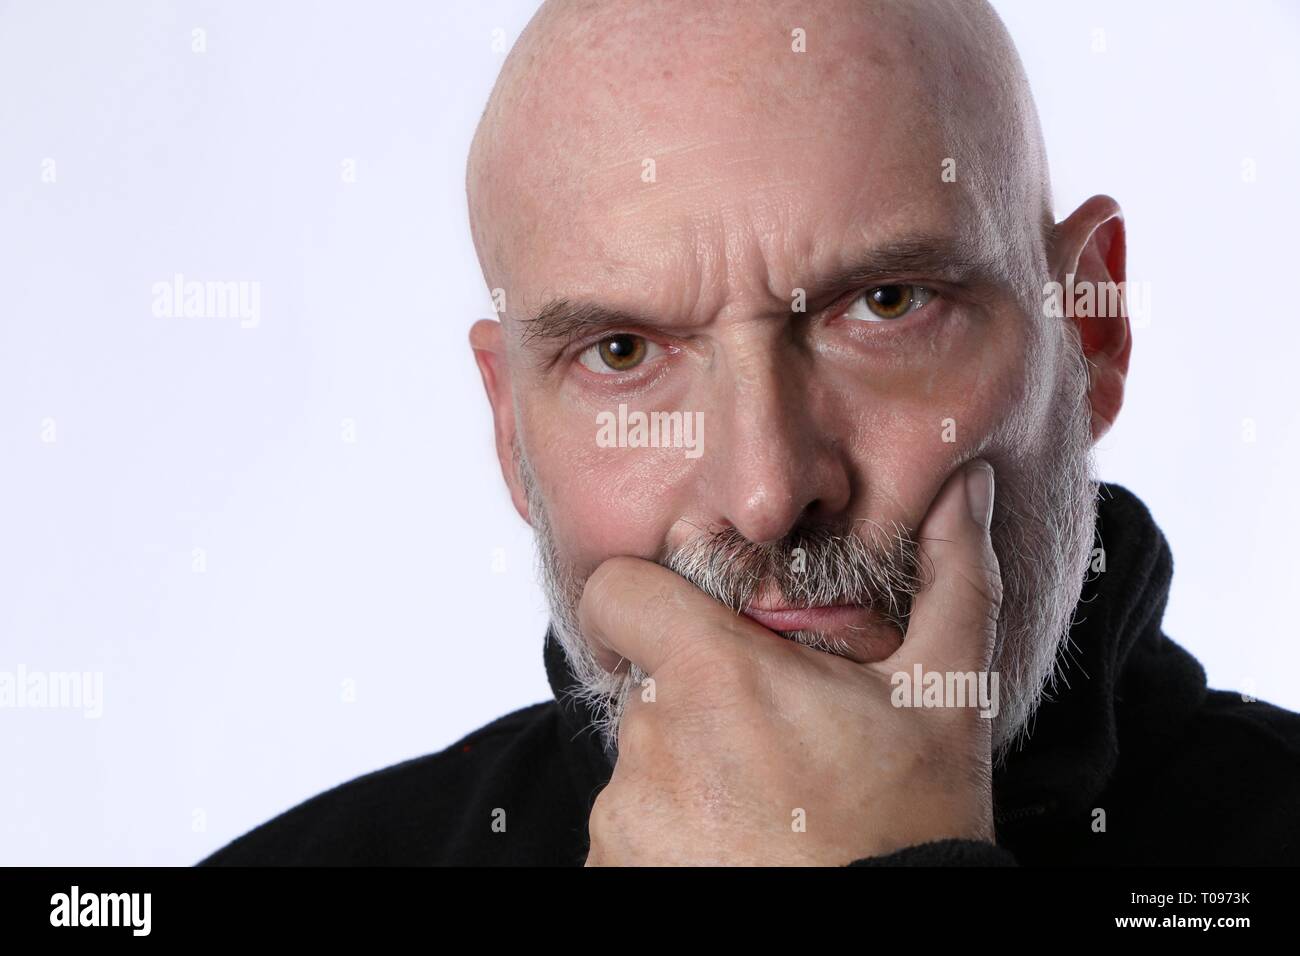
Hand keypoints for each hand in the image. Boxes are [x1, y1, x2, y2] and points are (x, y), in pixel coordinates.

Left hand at [580, 459, 1001, 865]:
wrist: (888, 936)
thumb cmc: (914, 823)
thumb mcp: (945, 695)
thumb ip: (951, 576)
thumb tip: (964, 485)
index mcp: (714, 675)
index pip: (615, 593)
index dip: (644, 598)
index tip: (688, 628)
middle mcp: (651, 740)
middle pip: (646, 681)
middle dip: (700, 698)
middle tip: (774, 742)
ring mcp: (624, 814)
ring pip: (642, 756)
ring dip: (689, 769)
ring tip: (765, 807)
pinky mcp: (613, 867)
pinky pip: (629, 822)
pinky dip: (674, 829)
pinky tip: (739, 848)